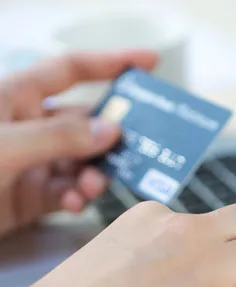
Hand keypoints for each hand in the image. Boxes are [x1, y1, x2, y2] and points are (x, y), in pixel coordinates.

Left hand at [0, 51, 155, 237]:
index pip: (70, 70)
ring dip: (94, 173)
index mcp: (14, 97)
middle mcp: (29, 127)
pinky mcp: (33, 196)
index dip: (110, 63)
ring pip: (82, 162)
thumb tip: (112, 130)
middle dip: (111, 135)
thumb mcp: (3, 146)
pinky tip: (73, 203)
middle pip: (85, 123)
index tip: (149, 64)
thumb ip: (58, 137)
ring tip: (93, 186)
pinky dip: (77, 197)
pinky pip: (68, 192)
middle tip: (138, 147)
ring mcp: (33, 163)